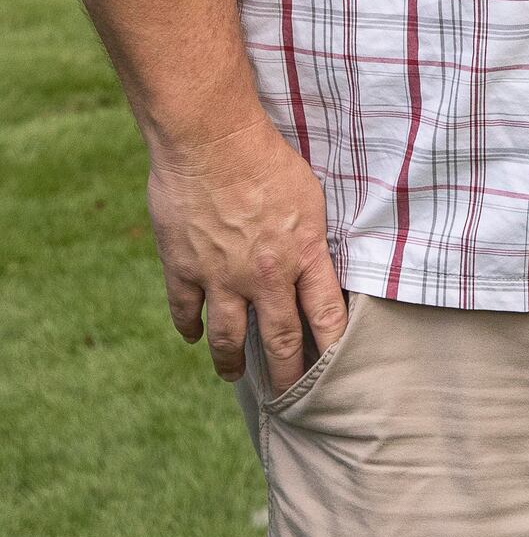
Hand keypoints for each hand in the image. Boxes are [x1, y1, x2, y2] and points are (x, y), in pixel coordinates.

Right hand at [146, 114, 346, 396]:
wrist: (211, 140)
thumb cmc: (267, 156)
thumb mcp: (310, 194)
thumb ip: (312, 235)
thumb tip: (317, 261)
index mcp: (302, 255)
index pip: (325, 316)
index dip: (331, 349)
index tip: (336, 374)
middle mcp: (264, 276)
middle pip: (279, 339)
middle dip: (286, 373)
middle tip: (289, 396)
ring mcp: (221, 277)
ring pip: (228, 338)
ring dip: (231, 363)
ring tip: (235, 377)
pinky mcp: (184, 268)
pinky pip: (185, 311)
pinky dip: (189, 328)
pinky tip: (194, 336)